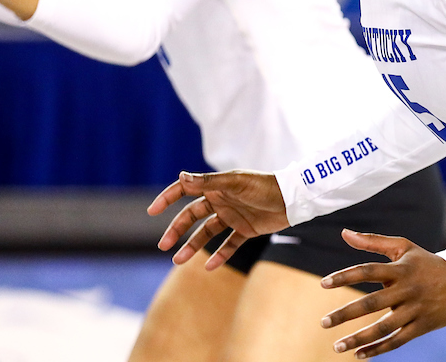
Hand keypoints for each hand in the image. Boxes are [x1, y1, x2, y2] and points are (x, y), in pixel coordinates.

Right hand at [148, 170, 288, 268]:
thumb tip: (181, 176)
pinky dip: (220, 255)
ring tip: (178, 261)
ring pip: (207, 233)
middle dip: (176, 230)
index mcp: (216, 186)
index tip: (152, 211)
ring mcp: (233, 216)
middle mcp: (222, 200)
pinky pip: (229, 245)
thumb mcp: (234, 183)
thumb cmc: (264, 186)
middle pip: (192, 216)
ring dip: (192, 246)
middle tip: (163, 245)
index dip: (168, 198)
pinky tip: (209, 267)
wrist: (293, 199)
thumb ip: (207, 182)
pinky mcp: (246, 230)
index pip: (186, 190)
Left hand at [320, 230, 445, 358]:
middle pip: (372, 303)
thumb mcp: (403, 247)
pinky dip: (378, 349)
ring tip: (337, 346)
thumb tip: (344, 233)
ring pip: (384, 327)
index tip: (323, 283)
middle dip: (346, 313)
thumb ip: (373, 241)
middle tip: (324, 322)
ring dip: (359, 338)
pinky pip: (398, 340)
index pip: (368, 270)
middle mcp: (406, 289)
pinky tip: (359, 355)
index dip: (345, 276)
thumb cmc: (425, 262)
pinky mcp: (422, 326)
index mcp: (400, 269)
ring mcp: (415, 309)